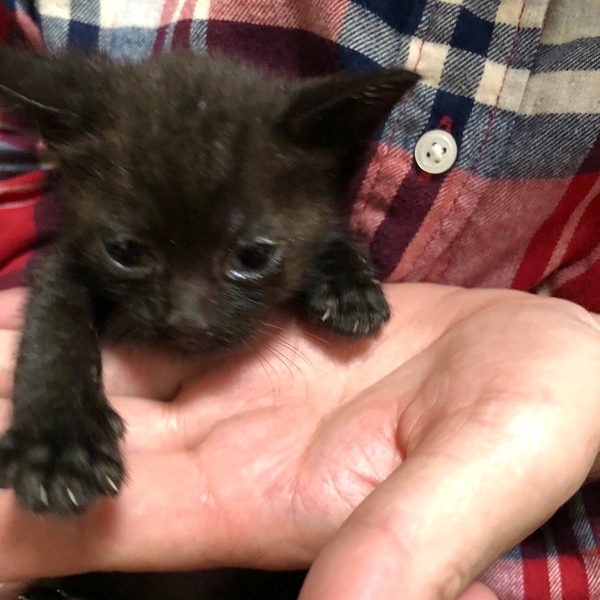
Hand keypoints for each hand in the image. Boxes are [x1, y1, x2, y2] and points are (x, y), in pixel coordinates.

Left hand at [0, 284, 598, 599]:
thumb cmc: (542, 419)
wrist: (555, 366)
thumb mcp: (487, 471)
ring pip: (113, 375)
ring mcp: (248, 388)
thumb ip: (411, 545)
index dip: (20, 511)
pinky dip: (108, 312)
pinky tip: (61, 286)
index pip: (110, 519)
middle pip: (88, 438)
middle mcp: (238, 448)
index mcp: (270, 498)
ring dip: (37, 356)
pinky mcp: (269, 338)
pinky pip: (167, 329)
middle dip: (9, 413)